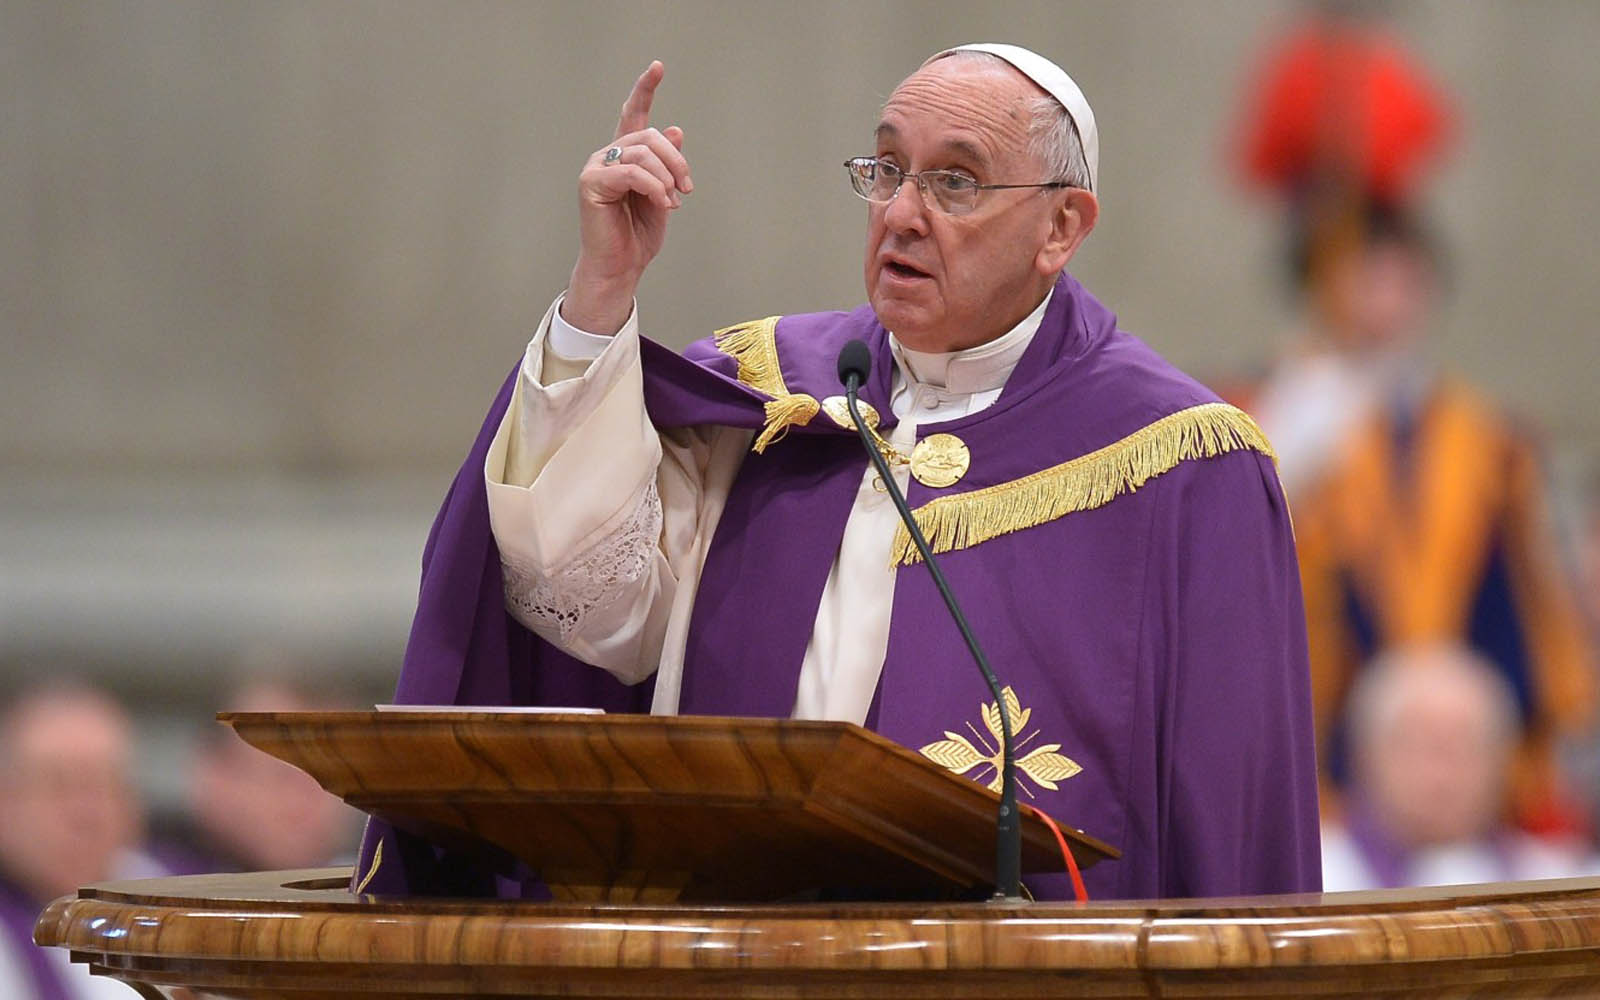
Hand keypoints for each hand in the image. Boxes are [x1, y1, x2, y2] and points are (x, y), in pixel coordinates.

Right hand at [562, 61, 692, 335]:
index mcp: (625, 155)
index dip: (645, 89)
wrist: (622, 266)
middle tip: (688, 189)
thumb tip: (674, 129)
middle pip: (650, 136)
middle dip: (677, 161)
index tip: (658, 66)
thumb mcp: (663, 194)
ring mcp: (597, 166)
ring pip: (644, 153)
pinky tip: (664, 203)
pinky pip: (633, 172)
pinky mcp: (591, 182)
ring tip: (673, 201)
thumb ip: (667, 164)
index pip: (633, 113)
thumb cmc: (639, 235)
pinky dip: (655, 187)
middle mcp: (608, 155)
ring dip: (668, 177)